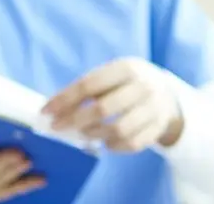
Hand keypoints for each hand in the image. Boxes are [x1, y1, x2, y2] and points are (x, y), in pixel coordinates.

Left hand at [42, 58, 184, 152]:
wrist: (167, 95)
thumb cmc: (128, 84)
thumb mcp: (113, 74)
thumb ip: (88, 88)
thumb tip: (53, 108)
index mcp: (128, 68)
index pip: (90, 85)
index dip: (65, 99)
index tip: (46, 111)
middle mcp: (144, 87)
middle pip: (102, 109)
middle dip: (74, 120)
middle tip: (57, 127)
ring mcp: (154, 109)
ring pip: (117, 130)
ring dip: (93, 134)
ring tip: (83, 133)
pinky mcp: (157, 129)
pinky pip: (130, 144)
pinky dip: (112, 146)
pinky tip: (105, 141)